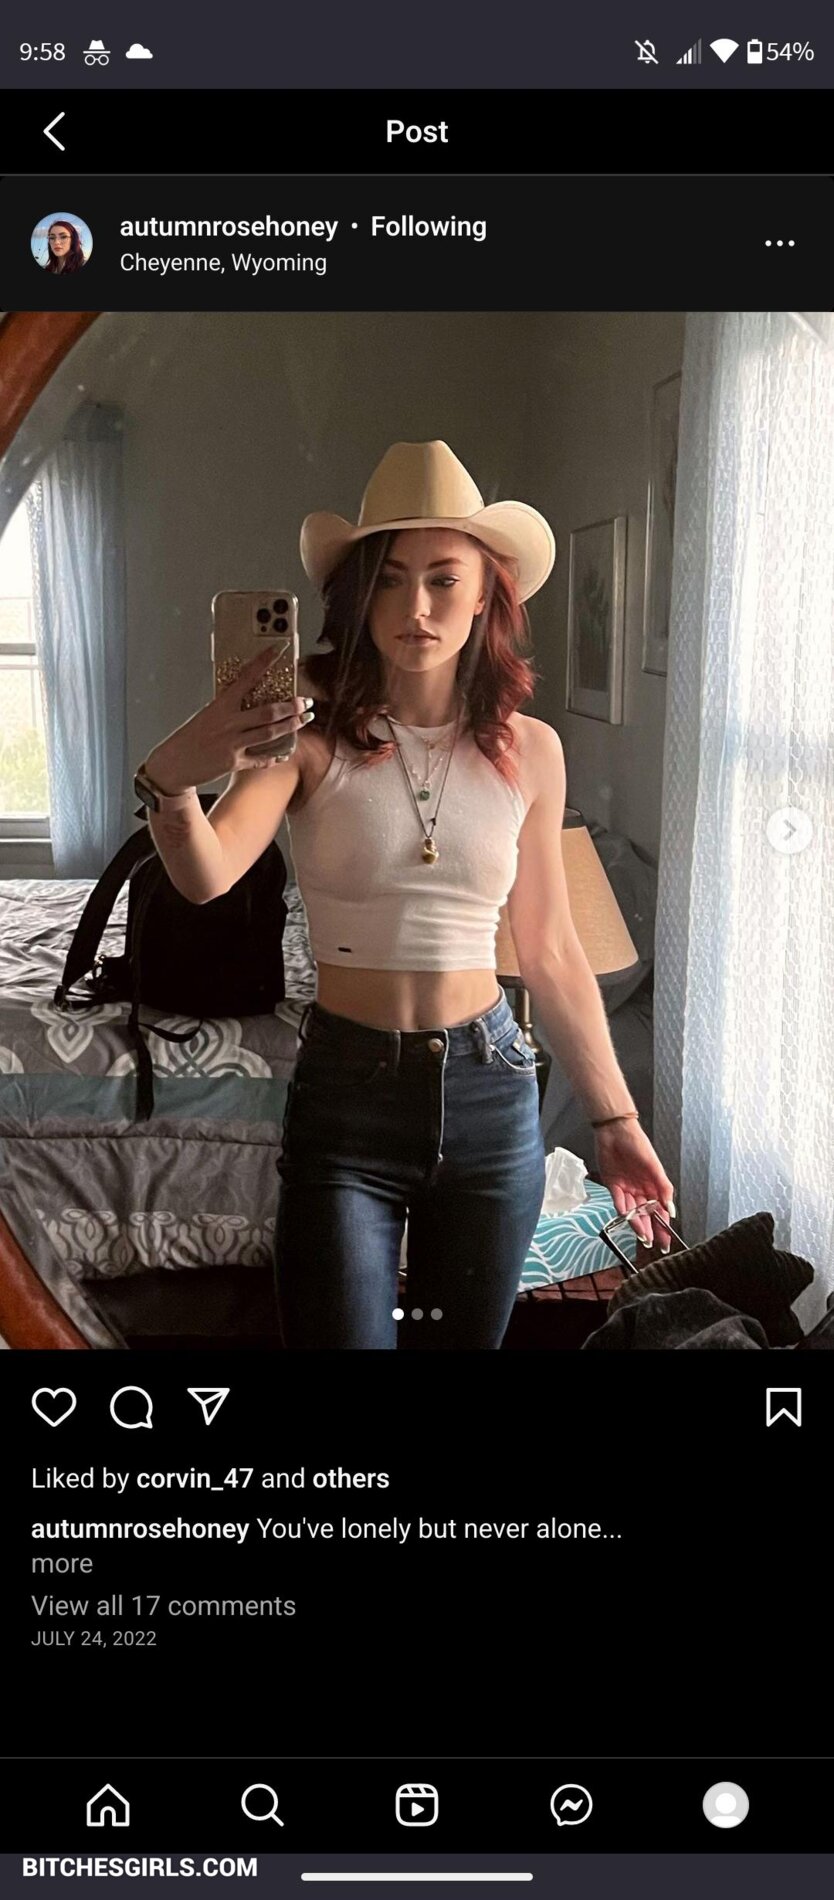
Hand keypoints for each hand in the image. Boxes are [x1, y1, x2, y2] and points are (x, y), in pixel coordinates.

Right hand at [146, 646, 314, 791]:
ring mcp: (231, 744)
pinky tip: (284, 753)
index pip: (246, 678)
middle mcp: (228, 723)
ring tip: (303, 721)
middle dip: (291, 707)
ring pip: (269, 734)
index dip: (264, 662)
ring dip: (290, 727)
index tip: (279, 649)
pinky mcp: (233, 763)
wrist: (173, 765)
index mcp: (220, 706)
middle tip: (305, 702)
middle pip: (268, 712)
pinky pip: (260, 759)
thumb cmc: (189, 738)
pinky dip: (273, 757)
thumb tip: (250, 700)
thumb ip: (228, 709)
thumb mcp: (207, 716)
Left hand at [593, 1118, 675, 1251]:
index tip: (666, 1239)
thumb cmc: (637, 1143)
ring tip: (643, 1237)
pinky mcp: (613, 1184)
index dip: (664, 1224)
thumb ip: (664, 1188)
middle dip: (651, 1230)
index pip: (660, 1209)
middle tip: (655, 1244)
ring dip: (638, 1224)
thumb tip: (671, 1208)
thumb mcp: (654, 1166)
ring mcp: (627, 1187)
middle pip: (647, 1214)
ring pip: (633, 1211)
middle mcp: (641, 1188)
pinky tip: (629, 1221)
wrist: (615, 1130)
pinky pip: (618, 1202)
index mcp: (653, 1184)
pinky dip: (624, 1211)